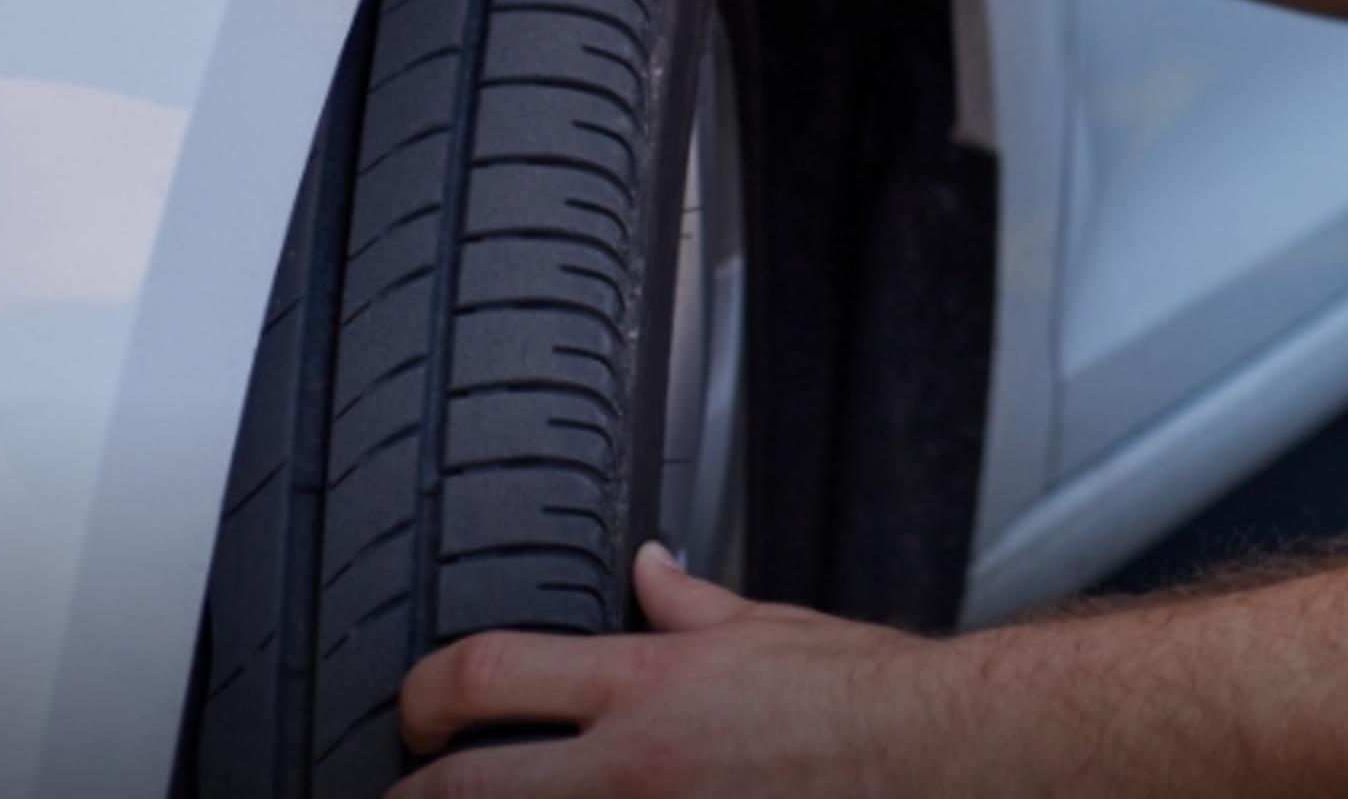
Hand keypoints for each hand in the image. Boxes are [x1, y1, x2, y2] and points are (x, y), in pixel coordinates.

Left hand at [390, 543, 968, 798]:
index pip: (486, 674)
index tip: (422, 712)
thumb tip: (649, 571)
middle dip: (415, 793)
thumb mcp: (769, 628)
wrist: (935, 759)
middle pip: (461, 789)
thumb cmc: (863, 700)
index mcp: (647, 684)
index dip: (425, 695)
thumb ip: (689, 604)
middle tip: (413, 788)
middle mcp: (632, 767)